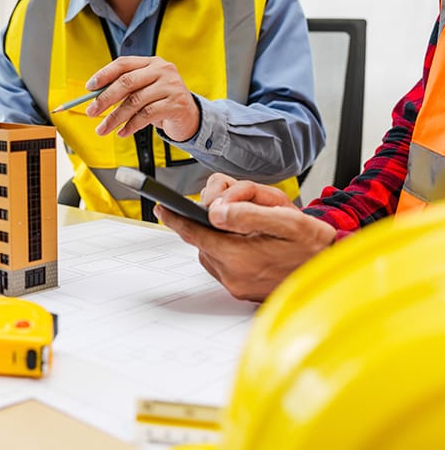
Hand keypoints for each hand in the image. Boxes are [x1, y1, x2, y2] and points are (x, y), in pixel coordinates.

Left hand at [86, 56, 199, 140]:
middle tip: (91, 112)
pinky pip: (146, 116)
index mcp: (151, 63)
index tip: (89, 88)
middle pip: (127, 82)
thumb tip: (95, 98)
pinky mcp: (176, 104)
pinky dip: (131, 126)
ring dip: (115, 118)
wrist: (189, 117)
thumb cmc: (161, 103)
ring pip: (135, 101)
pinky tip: (122, 133)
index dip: (104, 74)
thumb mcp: (143, 91)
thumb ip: (124, 90)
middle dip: (105, 99)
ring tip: (103, 129)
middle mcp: (162, 70)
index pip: (123, 63)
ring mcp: (171, 86)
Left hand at [154, 174, 336, 301]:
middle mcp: (234, 276)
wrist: (335, 272)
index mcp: (241, 257)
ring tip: (243, 224)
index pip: (195, 233)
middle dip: (209, 220)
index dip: (176, 218)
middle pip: (203, 240)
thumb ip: (248, 212)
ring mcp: (237, 286)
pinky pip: (221, 265)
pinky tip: (245, 241)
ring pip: (211, 252)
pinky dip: (226, 249)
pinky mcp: (242, 292)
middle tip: (227, 205)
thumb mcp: (286, 218)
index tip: (161, 206)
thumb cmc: (314, 244)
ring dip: (218, 236)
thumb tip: (214, 210)